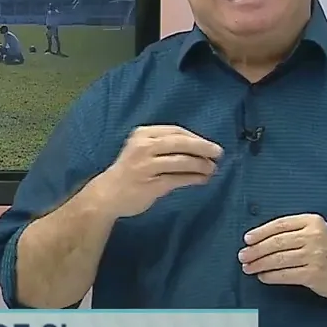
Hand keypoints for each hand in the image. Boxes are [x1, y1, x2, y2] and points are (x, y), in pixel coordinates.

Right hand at [89, 125, 222, 218]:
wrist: (107, 195)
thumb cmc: (129, 171)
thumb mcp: (142, 149)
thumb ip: (164, 145)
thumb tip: (198, 147)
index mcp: (142, 134)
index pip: (175, 131)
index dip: (195, 138)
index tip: (209, 145)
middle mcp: (143, 147)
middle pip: (180, 143)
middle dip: (203, 147)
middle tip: (219, 153)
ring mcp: (146, 166)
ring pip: (181, 161)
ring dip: (201, 165)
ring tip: (212, 169)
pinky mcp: (151, 184)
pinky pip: (178, 179)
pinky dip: (194, 178)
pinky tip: (203, 179)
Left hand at [239, 214, 326, 298]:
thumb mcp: (314, 231)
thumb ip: (292, 231)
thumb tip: (258, 240)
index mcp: (312, 222)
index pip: (280, 225)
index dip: (260, 232)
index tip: (247, 239)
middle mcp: (314, 237)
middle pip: (277, 242)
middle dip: (256, 250)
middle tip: (243, 256)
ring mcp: (314, 256)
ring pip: (279, 259)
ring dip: (260, 264)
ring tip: (248, 267)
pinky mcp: (313, 274)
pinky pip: (285, 274)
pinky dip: (271, 276)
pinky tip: (263, 276)